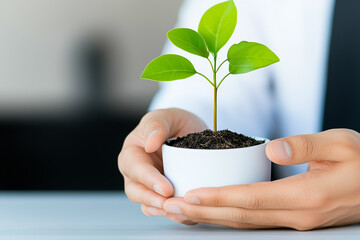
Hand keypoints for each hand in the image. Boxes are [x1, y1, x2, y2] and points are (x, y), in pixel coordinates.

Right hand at [118, 108, 205, 223]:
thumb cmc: (174, 122)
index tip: (166, 188)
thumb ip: (157, 125)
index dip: (148, 179)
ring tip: (180, 212)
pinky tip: (186, 215)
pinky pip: (162, 209)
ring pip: (147, 204)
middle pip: (135, 191)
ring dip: (162, 211)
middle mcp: (136, 171)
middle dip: (152, 200)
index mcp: (132, 151)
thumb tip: (149, 143)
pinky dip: (172, 214)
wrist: (190, 131)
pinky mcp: (162, 195)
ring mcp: (149, 185)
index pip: (134, 167)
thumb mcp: (167, 116)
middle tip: (170, 203)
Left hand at [162, 129, 359, 229]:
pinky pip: (255, 220)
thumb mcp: (341, 144)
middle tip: (173, 207)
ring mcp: (296, 221)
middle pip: (241, 216)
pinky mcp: (295, 219)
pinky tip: (215, 211)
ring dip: (213, 217)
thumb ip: (306, 145)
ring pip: (245, 222)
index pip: (251, 199)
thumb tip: (273, 148)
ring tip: (184, 210)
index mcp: (306, 196)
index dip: (219, 197)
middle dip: (205, 212)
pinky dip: (230, 216)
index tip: (191, 194)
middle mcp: (297, 215)